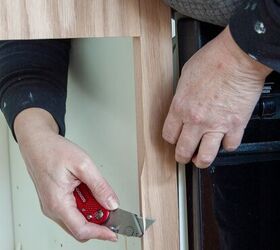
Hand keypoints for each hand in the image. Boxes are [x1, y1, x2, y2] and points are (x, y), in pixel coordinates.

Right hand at [14, 108, 118, 241]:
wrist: (37, 143)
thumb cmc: (53, 151)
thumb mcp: (83, 165)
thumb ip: (100, 186)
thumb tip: (111, 203)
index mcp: (58, 202)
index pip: (81, 229)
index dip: (100, 233)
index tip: (114, 233)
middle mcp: (52, 208)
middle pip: (79, 227)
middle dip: (97, 219)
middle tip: (107, 203)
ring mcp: (52, 205)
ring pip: (76, 219)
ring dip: (90, 210)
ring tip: (94, 190)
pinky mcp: (55, 200)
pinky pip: (72, 210)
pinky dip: (84, 204)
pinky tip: (87, 189)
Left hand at [163, 26, 271, 167]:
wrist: (238, 56)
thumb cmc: (213, 60)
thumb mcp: (185, 76)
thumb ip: (181, 97)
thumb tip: (182, 106)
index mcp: (181, 107)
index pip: (168, 135)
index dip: (170, 140)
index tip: (173, 139)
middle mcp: (196, 120)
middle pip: (183, 150)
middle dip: (182, 156)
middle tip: (184, 156)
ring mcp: (216, 125)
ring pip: (205, 157)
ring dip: (201, 161)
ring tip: (201, 159)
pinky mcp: (236, 125)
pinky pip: (230, 146)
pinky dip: (227, 146)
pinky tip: (224, 141)